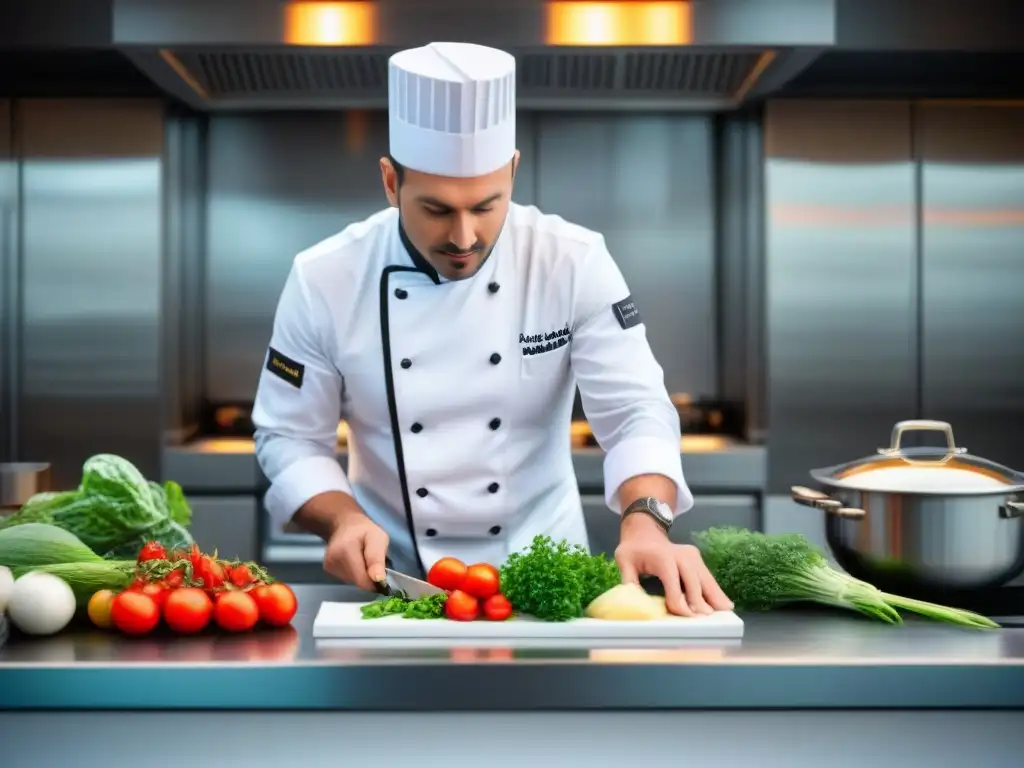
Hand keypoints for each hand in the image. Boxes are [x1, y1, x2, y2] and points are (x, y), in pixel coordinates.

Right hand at [323, 509, 389, 591]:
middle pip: (358, 581)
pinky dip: (354, 573)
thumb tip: (378, 579)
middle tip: (371, 559)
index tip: (381, 569)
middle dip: (368, 575)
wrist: (344, 524)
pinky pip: (347, 579)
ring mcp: (328, 566)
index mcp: (345, 550)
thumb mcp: (378, 538)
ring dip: (362, 574)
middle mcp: (333, 560)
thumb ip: (377, 558)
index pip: (362, 579)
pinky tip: (354, 560)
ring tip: (362, 558)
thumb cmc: (365, 530)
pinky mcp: (328, 569)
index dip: (375, 580)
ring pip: (353, 581)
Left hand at [615, 514, 732, 616]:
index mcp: (662, 556)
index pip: (672, 579)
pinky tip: (725, 604)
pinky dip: (716, 590)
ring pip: (705, 578)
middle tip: (704, 619)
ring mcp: (691, 555)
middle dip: (699, 600)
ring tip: (725, 612)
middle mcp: (680, 555)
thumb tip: (632, 601)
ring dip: (715, 596)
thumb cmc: (633, 550)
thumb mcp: (624, 561)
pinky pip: (708, 577)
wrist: (645, 532)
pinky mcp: (697, 559)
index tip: (683, 614)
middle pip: (693, 579)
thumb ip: (628, 580)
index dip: (678, 598)